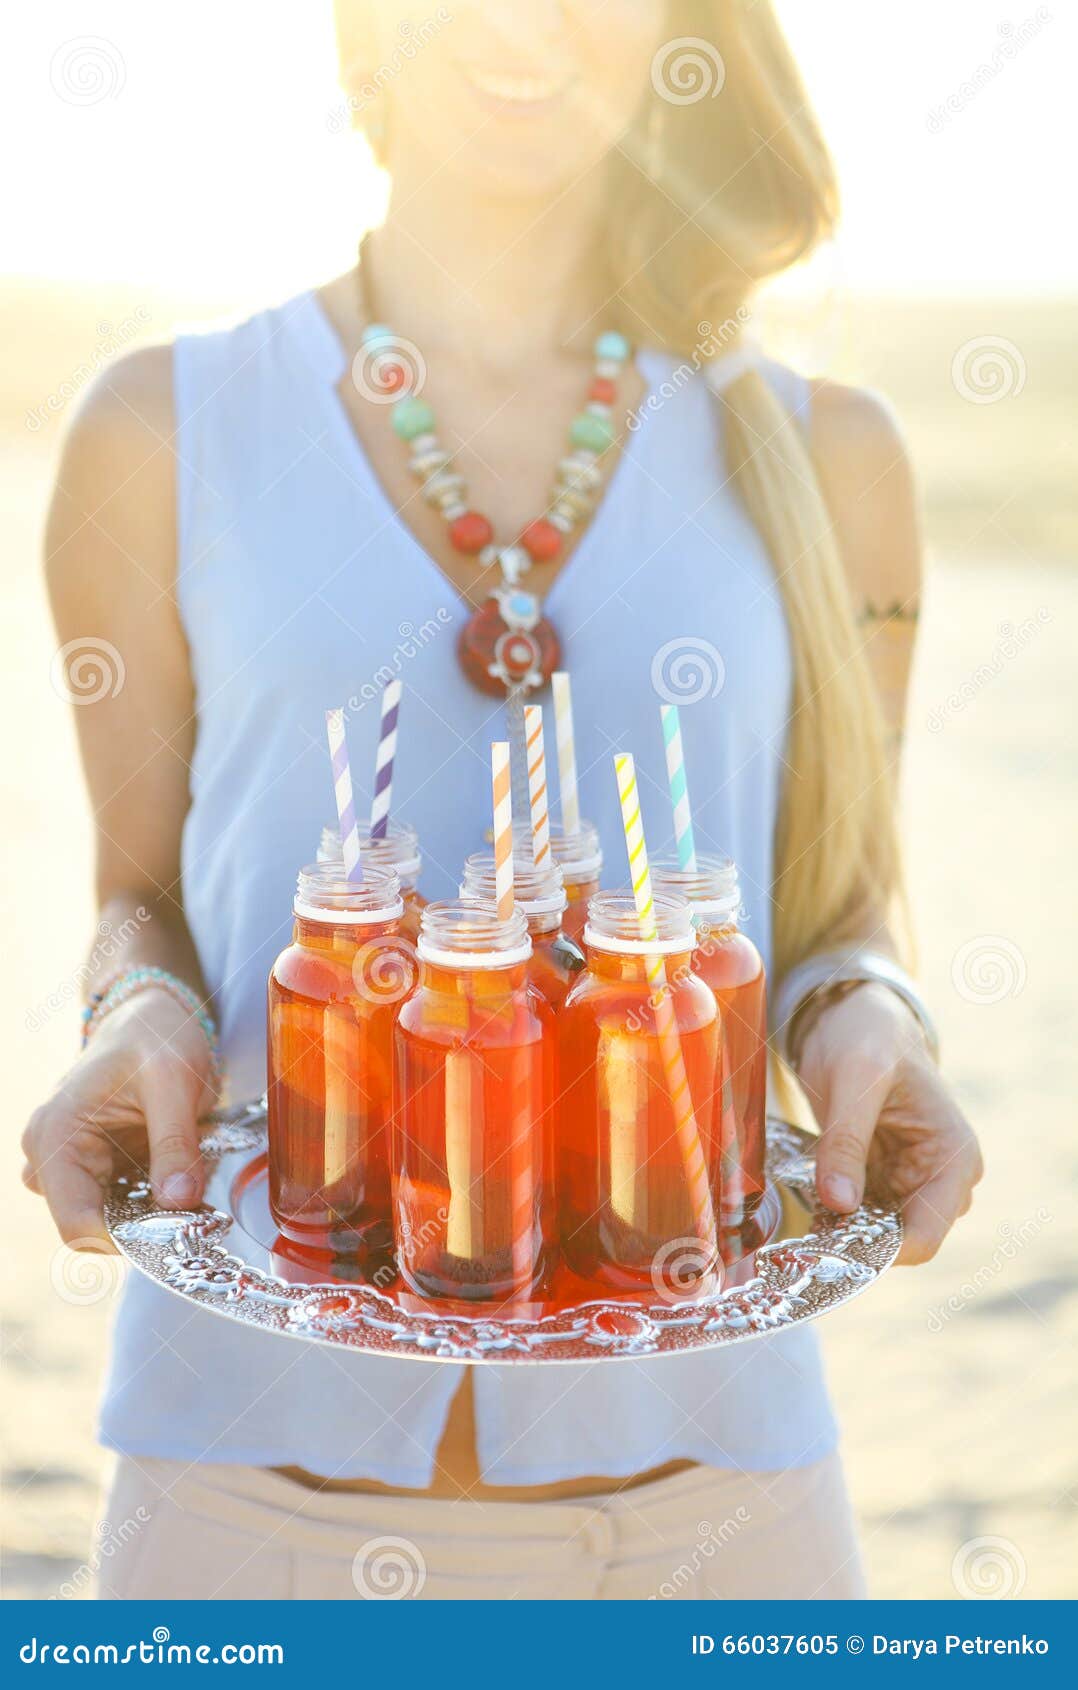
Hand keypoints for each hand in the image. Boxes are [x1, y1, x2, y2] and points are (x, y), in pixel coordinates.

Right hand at [22, 989, 216, 1251]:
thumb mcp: (174, 1081)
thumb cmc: (154, 1036)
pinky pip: (122, 1203)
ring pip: (110, 1219)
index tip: (177, 1230)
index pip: (78, 1222)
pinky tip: (179, 1174)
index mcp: (57, 1135)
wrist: (151, 1017)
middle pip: (93, 1226)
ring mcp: (70, 1165)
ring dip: (151, 1212)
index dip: (127, 1238)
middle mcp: (50, 1157)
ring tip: (188, 1179)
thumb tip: (177, 1202)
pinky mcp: (94, 1168)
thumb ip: (175, 1143)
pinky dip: (152, 1200)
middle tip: (195, 1207)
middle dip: (144, 1225)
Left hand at [795, 982, 982, 1264]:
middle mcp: (941, 1178)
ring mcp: (912, 1180)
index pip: (925, 1235)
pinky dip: (835, 1213)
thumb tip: (840, 1203)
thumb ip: (847, 1140)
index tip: (830, 1249)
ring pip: (877, 1231)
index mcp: (954, 1157)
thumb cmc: (868, 1035)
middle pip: (900, 1240)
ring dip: (842, 1229)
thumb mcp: (854, 1079)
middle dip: (856, 1241)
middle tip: (805, 1234)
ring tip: (803, 1214)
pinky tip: (808, 1201)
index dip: (881, 1252)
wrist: (855, 1017)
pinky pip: (860, 1213)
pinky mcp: (883, 1178)